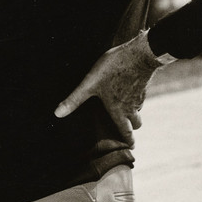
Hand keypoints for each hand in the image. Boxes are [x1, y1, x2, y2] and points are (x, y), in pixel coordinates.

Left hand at [53, 30, 160, 146]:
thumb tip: (58, 114)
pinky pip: (140, 96)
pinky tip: (128, 90)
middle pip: (137, 123)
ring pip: (139, 109)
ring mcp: (139, 95)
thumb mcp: (89, 84)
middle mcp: (132, 106)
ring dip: (134, 113)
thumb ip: (75, 99)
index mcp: (119, 110)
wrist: (139, 54)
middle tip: (127, 131)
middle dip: (132, 128)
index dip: (128, 141)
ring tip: (126, 111)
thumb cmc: (113, 69)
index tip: (130, 147)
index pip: (126, 131)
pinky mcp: (143, 84)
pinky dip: (136, 98)